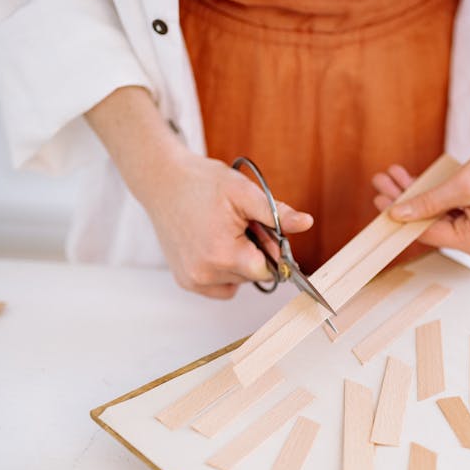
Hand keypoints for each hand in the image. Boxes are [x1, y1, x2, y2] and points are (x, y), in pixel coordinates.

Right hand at [143, 148, 312, 298]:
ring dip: (238, 262)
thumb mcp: (244, 192)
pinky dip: (224, 270)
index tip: (261, 230)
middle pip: (253, 275)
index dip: (271, 250)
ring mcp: (193, 280)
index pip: (267, 270)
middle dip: (255, 252)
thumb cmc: (201, 183)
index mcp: (223, 254)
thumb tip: (307, 223)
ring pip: (238, 282)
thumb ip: (277, 213)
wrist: (163, 182)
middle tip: (239, 224)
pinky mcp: (186, 281)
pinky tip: (213, 246)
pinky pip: (220, 287)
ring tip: (223, 232)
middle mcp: (205, 273)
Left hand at [372, 68, 469, 260]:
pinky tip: (411, 180)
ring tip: (391, 176)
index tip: (379, 200)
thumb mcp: (464, 183)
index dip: (402, 217)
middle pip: (431, 225)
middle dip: (404, 202)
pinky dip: (432, 195)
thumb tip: (397, 215)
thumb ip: (429, 202)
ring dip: (414, 196)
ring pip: (437, 216)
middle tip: (380, 182)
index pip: (430, 234)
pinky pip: (449, 211)